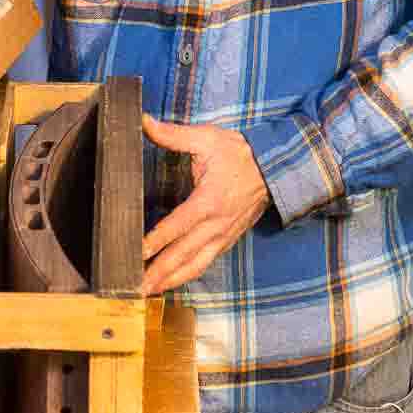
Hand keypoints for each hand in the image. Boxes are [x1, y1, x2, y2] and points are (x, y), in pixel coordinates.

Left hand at [141, 115, 269, 294]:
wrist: (276, 167)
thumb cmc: (240, 152)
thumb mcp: (206, 137)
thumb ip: (173, 134)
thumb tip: (145, 122)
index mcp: (208, 200)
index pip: (177, 226)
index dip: (156, 241)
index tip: (137, 253)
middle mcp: (216, 224)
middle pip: (183, 254)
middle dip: (159, 272)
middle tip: (136, 286)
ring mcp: (224, 235)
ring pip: (195, 265)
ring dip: (172, 280)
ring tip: (149, 291)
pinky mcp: (228, 239)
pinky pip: (205, 262)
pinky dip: (187, 274)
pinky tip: (172, 281)